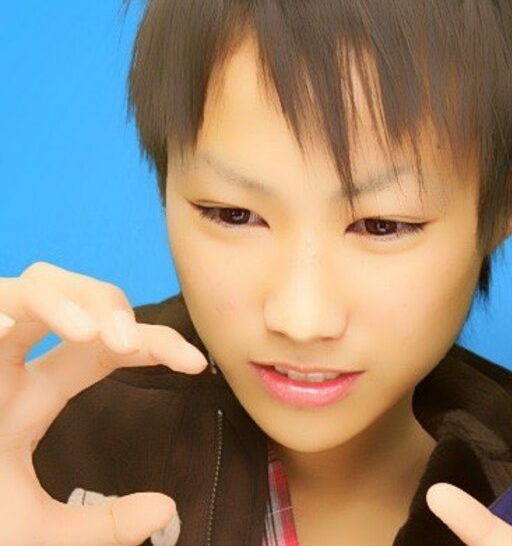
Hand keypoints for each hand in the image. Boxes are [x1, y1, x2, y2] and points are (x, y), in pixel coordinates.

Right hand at [0, 261, 207, 545]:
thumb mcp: (29, 531)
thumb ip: (98, 524)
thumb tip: (167, 509)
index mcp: (31, 393)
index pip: (105, 348)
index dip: (154, 342)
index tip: (198, 363)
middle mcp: (5, 361)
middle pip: (70, 296)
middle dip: (107, 304)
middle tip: (128, 341)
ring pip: (25, 285)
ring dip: (59, 299)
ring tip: (92, 332)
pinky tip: (7, 329)